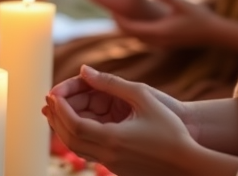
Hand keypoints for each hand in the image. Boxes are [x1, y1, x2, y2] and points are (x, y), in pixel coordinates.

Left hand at [43, 66, 201, 175]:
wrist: (188, 162)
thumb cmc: (170, 127)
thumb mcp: (142, 96)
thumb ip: (111, 82)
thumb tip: (85, 70)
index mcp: (112, 138)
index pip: (74, 123)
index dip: (60, 107)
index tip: (53, 92)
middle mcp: (108, 155)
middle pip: (70, 138)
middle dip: (56, 117)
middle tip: (49, 98)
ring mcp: (112, 164)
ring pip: (77, 147)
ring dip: (64, 127)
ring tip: (57, 108)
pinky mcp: (117, 168)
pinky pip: (89, 152)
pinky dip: (78, 135)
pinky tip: (79, 121)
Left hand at [113, 0, 220, 48]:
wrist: (214, 34)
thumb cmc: (200, 17)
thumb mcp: (183, 3)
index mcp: (160, 31)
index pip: (132, 28)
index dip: (119, 19)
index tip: (112, 8)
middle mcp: (158, 41)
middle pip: (131, 34)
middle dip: (120, 23)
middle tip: (111, 8)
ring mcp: (162, 44)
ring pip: (137, 37)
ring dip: (128, 27)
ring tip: (120, 12)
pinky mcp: (166, 43)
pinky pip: (145, 38)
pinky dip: (137, 29)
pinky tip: (135, 18)